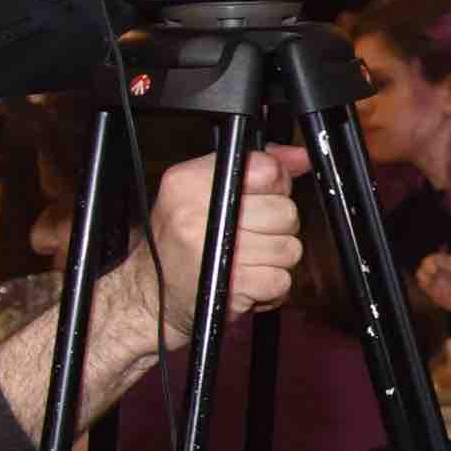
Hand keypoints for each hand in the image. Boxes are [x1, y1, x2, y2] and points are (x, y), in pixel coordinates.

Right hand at [133, 147, 309, 349]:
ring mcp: (214, 250)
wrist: (150, 294)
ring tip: (243, 260)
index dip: (275, 187)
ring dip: (274, 259)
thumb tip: (300, 157)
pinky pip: (281, 280)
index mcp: (188, 182)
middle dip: (276, 228)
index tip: (260, 199)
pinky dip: (270, 286)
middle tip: (247, 236)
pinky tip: (244, 280)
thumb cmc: (181, 240)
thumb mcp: (205, 190)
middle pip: (285, 212)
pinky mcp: (230, 284)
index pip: (266, 170)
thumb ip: (257, 168)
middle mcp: (196, 213)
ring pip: (288, 248)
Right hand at [413, 251, 450, 330]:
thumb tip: (434, 258)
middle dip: (424, 273)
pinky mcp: (444, 300)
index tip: (432, 267)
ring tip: (443, 290)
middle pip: (425, 270)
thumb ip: (450, 266)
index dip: (429, 262)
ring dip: (429, 286)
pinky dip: (438, 297)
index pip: (433, 259)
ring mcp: (444, 287)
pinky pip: (433, 297)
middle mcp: (446, 274)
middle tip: (432, 276)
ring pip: (426, 284)